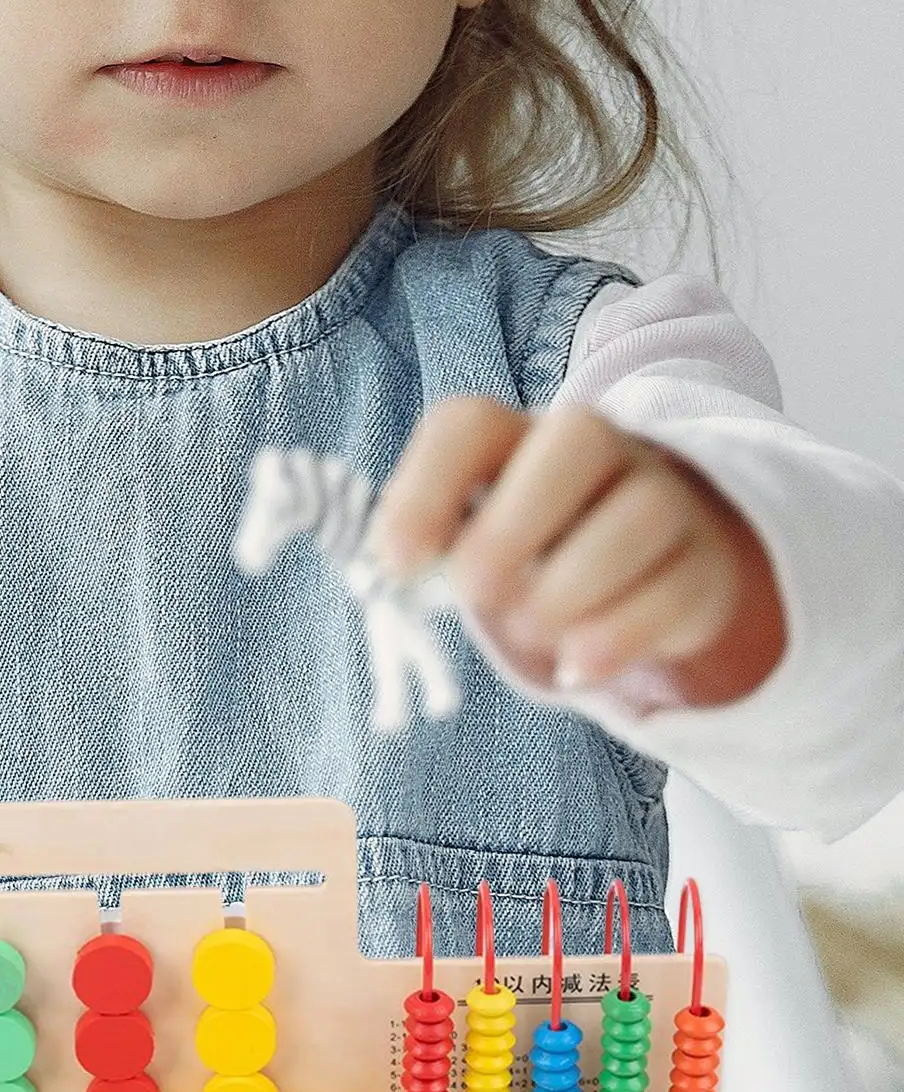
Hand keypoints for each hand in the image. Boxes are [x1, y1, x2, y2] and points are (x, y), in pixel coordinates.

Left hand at [365, 397, 787, 703]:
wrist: (632, 574)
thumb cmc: (522, 554)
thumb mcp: (464, 549)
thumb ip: (427, 555)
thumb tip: (389, 578)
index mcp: (511, 438)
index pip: (468, 424)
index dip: (425, 488)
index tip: (397, 563)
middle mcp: (594, 451)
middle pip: (579, 437)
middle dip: (514, 525)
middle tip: (474, 591)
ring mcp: (659, 499)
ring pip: (642, 513)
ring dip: (570, 586)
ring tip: (529, 629)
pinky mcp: (701, 565)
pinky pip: (678, 588)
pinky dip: (620, 636)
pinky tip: (579, 666)